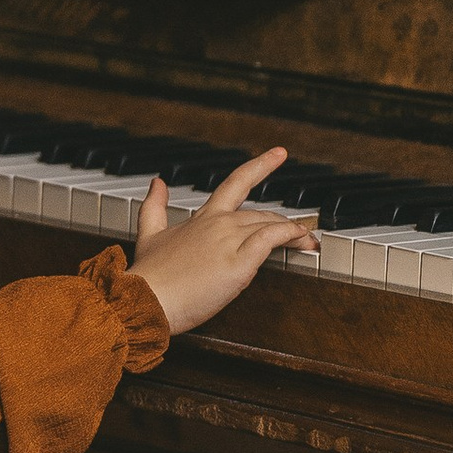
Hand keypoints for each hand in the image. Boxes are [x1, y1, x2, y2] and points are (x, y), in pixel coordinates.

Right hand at [127, 147, 313, 334]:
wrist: (144, 298)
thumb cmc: (149, 276)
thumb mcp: (149, 234)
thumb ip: (154, 206)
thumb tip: (156, 183)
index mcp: (203, 218)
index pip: (236, 183)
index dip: (260, 166)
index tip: (279, 153)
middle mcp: (219, 224)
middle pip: (262, 213)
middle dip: (285, 222)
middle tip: (304, 233)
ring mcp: (229, 242)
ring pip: (271, 225)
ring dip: (295, 232)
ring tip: (308, 242)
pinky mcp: (238, 264)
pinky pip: (271, 239)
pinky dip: (290, 235)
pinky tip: (301, 239)